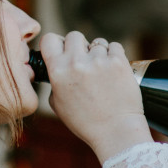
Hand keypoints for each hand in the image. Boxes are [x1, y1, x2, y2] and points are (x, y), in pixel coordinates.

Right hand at [39, 31, 150, 160]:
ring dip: (98, 53)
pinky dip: (114, 55)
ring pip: (96, 42)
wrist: (116, 131)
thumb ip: (55, 81)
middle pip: (74, 36)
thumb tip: (57, 67)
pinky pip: (114, 46)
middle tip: (85, 62)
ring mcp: (99, 61)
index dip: (56, 44)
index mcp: (58, 72)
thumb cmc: (86, 122)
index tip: (62, 51)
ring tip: (101, 73)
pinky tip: (113, 71)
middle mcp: (76, 63)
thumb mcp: (58, 105)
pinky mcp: (118, 62)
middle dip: (79, 47)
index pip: (49, 39)